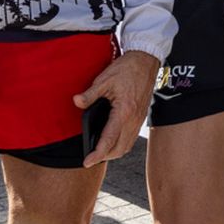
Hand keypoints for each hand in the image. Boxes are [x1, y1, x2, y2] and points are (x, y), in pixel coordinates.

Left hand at [74, 51, 159, 165]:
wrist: (146, 61)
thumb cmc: (127, 69)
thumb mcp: (104, 79)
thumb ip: (90, 94)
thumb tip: (76, 102)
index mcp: (124, 112)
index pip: (108, 140)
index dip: (96, 154)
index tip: (87, 162)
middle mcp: (133, 119)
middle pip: (120, 148)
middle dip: (105, 157)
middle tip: (91, 158)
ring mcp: (139, 119)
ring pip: (127, 145)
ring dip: (114, 152)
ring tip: (101, 152)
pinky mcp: (142, 116)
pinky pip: (132, 137)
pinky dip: (122, 144)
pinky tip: (114, 140)